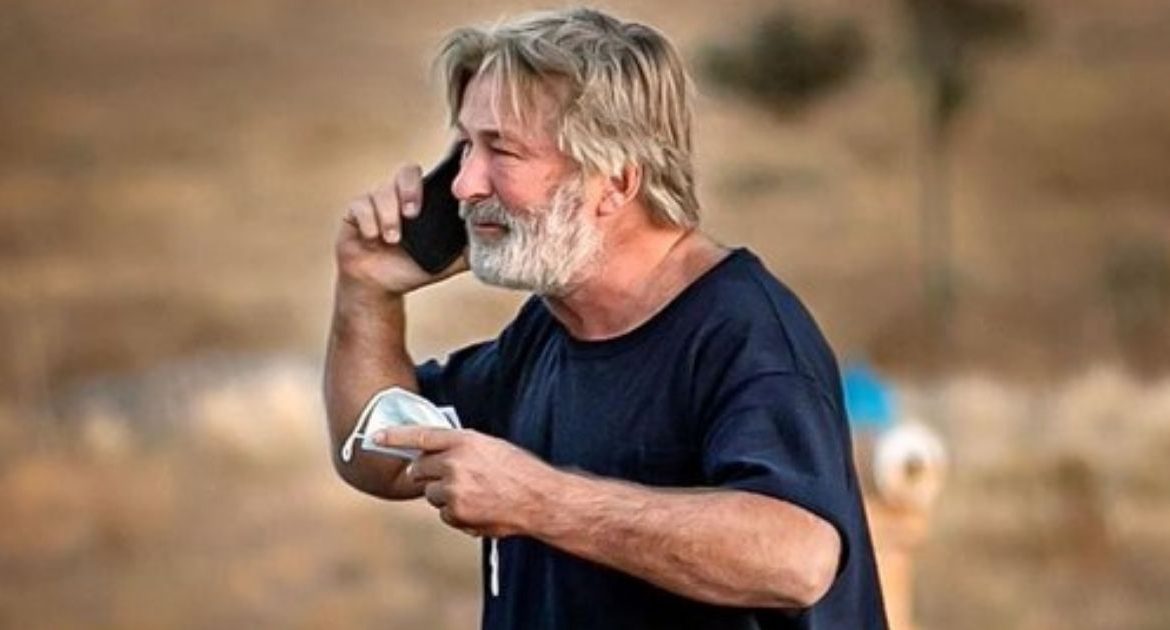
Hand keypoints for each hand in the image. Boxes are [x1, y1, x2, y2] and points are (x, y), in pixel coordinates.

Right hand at [335, 164, 466, 294]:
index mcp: (424, 201)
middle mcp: (400, 195)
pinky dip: (369, 224)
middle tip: (413, 214)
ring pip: (382, 191)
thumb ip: (469, 249)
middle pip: (407, 172)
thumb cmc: (413, 268)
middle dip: (410, 191)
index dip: (441, 168)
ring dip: (389, 217)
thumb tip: (498, 239)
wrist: (381, 287)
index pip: (434, 174)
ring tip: (393, 240)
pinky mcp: (355, 212)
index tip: (449, 180)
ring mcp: (377, 201)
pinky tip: (373, 239)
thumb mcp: (447, 261)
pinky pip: (361, 206)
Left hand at [373, 427, 552, 536]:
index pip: (420, 435)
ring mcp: (453, 490)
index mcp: (464, 441)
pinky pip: (444, 514)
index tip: (374, 437)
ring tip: (475, 494)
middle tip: (446, 477)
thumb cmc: (519, 471)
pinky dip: (457, 514)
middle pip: (419, 469)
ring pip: (431, 494)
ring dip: (444, 495)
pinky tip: (479, 508)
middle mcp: (454, 463)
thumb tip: (435, 457)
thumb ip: (460, 449)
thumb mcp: (490, 447)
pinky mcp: (456, 513)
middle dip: (427, 474)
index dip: (394, 436)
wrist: (539, 499)